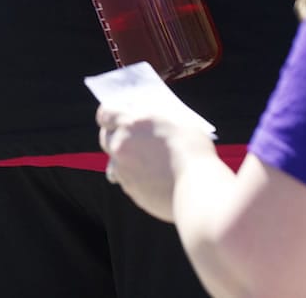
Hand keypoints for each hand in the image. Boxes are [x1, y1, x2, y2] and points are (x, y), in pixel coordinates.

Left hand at [98, 101, 216, 221]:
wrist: (199, 189)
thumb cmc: (193, 150)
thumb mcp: (177, 120)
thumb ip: (155, 116)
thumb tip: (144, 115)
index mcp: (130, 124)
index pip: (105, 114)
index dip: (110, 114)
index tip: (115, 116)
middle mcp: (120, 146)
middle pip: (106, 138)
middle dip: (115, 136)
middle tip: (130, 137)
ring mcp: (124, 171)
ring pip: (116, 162)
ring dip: (126, 159)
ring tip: (146, 160)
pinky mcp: (132, 191)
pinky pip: (128, 181)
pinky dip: (137, 178)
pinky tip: (155, 178)